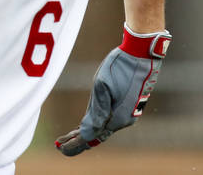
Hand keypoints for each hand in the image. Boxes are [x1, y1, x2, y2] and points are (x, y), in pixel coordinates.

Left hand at [55, 27, 171, 155]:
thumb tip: (87, 132)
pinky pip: (109, 121)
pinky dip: (96, 125)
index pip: (91, 135)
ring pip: (103, 128)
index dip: (74, 143)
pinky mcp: (128, 107)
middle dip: (78, 141)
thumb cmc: (120, 66)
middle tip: (60, 146)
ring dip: (86, 133)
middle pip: (96, 135)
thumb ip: (96, 110)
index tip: (59, 147)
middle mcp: (123, 120)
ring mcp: (128, 114)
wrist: (142, 54)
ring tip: (69, 138)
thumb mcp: (102, 85)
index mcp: (116, 117)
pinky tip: (87, 124)